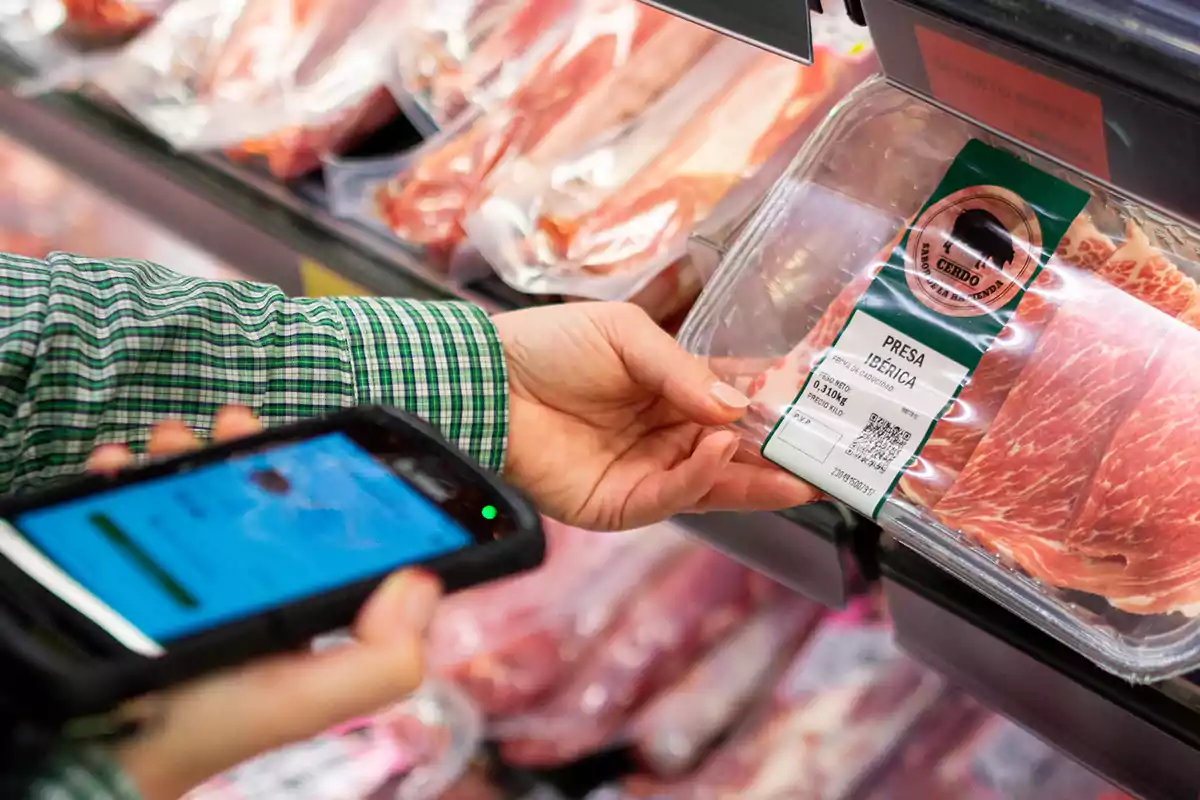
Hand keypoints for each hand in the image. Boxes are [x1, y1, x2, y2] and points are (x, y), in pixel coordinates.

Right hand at [86, 407, 440, 799]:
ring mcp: (173, 578)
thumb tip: (425, 582)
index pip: (322, 536)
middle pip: (255, 503)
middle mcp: (239, 592)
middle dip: (248, 454)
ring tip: (170, 439)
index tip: (308, 444)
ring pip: (192, 495)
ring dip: (186, 456)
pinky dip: (123, 477)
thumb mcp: (301, 699)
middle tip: (233, 424)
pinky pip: (126, 508)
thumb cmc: (196, 727)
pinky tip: (118, 466)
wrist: (76, 742)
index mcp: (291, 611)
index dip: (323, 486)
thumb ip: (378, 661)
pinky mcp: (114, 570)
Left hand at [493, 303, 816, 529]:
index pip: (738, 401)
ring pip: (715, 483)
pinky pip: (671, 497)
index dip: (778, 406)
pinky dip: (701, 478)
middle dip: (782, 457)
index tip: (823, 409)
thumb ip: (685, 372)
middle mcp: (668, 435)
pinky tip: (721, 451)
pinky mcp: (620, 504)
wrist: (489, 383)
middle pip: (737, 451)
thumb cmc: (552, 348)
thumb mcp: (628, 337)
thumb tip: (739, 407)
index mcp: (674, 391)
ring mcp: (647, 473)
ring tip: (799, 473)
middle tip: (830, 461)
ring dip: (757, 479)